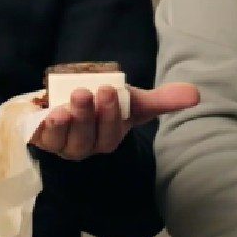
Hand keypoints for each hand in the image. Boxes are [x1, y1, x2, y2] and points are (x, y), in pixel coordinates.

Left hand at [30, 82, 199, 160]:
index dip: (110, 116)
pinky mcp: (40, 137)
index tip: (111, 90)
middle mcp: (84, 147)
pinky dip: (44, 127)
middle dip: (88, 116)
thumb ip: (162, 100)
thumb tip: (196, 95)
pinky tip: (47, 113)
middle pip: (86, 139)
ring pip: (64, 140)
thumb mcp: (133, 100)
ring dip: (67, 121)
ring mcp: (61, 144)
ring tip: (70, 99)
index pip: (110, 136)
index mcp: (107, 139)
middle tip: (89, 92)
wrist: (66, 100)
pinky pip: (41, 138)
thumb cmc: (105, 104)